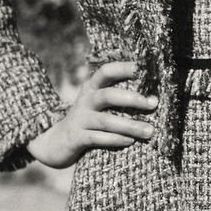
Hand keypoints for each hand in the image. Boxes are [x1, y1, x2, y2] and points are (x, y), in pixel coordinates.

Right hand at [27, 61, 157, 167]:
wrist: (56, 142)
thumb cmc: (88, 119)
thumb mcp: (97, 103)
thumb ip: (117, 96)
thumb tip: (153, 95)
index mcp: (91, 88)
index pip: (106, 71)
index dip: (123, 68)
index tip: (143, 68)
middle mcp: (85, 101)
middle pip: (108, 95)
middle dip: (132, 99)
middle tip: (153, 104)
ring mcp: (80, 120)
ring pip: (106, 121)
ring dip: (130, 125)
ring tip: (149, 131)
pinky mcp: (77, 138)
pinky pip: (97, 138)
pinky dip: (115, 140)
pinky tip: (130, 141)